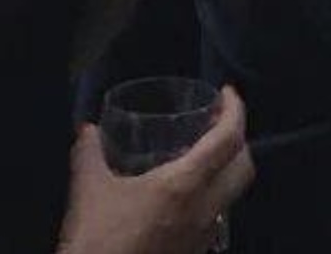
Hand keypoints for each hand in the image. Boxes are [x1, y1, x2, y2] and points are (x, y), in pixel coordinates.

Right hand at [57, 86, 254, 253]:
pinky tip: (184, 192)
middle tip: (217, 123)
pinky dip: (213, 194)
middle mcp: (204, 210)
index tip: (227, 93)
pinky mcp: (195, 253)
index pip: (228, 141)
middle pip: (244, 168)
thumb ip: (88, 151)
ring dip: (228, 169)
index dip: (235, 111)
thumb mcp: (88, 188)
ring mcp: (204, 236)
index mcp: (184, 185)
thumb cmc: (98, 239)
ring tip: (201, 154)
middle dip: (238, 140)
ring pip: (234, 194)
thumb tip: (86, 128)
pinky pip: (217, 216)